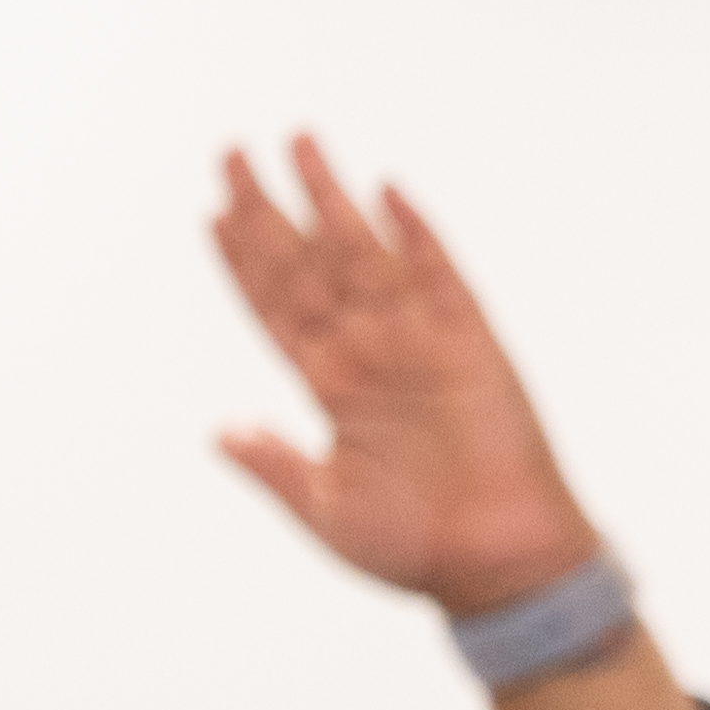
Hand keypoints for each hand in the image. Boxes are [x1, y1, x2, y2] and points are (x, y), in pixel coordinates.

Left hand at [207, 134, 598, 611]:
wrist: (497, 564)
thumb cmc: (413, 547)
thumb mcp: (325, 509)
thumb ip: (274, 465)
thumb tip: (220, 430)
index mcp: (327, 386)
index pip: (273, 306)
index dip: (242, 260)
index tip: (212, 213)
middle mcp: (366, 350)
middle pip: (306, 263)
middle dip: (268, 209)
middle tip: (231, 153)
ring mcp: (416, 340)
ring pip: (363, 253)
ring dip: (331, 200)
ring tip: (299, 144)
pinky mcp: (470, 343)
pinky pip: (440, 276)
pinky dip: (416, 234)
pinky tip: (389, 193)